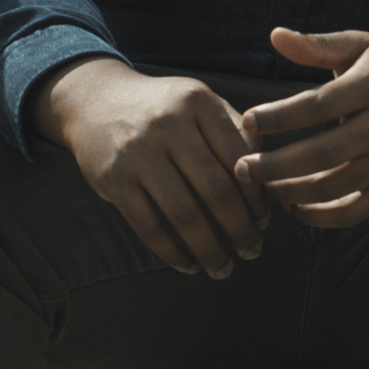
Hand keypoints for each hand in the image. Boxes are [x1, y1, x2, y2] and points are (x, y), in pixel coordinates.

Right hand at [33, 57, 266, 276]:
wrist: (96, 100)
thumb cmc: (163, 109)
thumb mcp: (199, 103)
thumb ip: (235, 131)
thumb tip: (272, 178)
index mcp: (199, 103)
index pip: (240, 159)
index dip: (257, 197)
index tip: (264, 222)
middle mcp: (169, 124)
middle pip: (216, 190)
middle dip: (240, 229)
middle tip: (252, 251)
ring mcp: (138, 153)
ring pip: (184, 214)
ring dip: (209, 249)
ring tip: (223, 267)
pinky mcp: (114, 179)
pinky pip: (148, 226)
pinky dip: (172, 252)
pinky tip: (189, 264)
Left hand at [239, 27, 368, 228]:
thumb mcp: (362, 46)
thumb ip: (318, 46)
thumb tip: (275, 35)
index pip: (321, 105)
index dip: (282, 116)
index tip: (249, 121)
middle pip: (324, 152)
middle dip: (278, 164)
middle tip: (242, 167)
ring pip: (336, 186)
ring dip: (292, 191)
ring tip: (261, 187)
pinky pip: (354, 211)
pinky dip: (321, 217)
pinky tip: (293, 207)